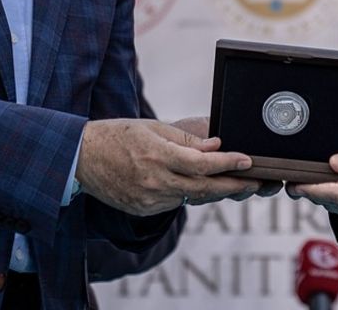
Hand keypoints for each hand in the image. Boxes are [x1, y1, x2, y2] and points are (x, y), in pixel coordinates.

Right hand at [77, 118, 263, 215]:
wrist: (81, 158)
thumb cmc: (118, 135)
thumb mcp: (153, 128)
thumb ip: (186, 140)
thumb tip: (216, 146)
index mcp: (158, 155)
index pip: (203, 164)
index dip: (229, 164)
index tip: (248, 161)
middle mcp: (155, 181)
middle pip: (204, 188)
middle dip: (233, 185)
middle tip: (256, 182)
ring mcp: (149, 200)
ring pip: (192, 198)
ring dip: (215, 191)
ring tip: (235, 183)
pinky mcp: (143, 210)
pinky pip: (175, 203)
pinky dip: (189, 194)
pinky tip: (200, 186)